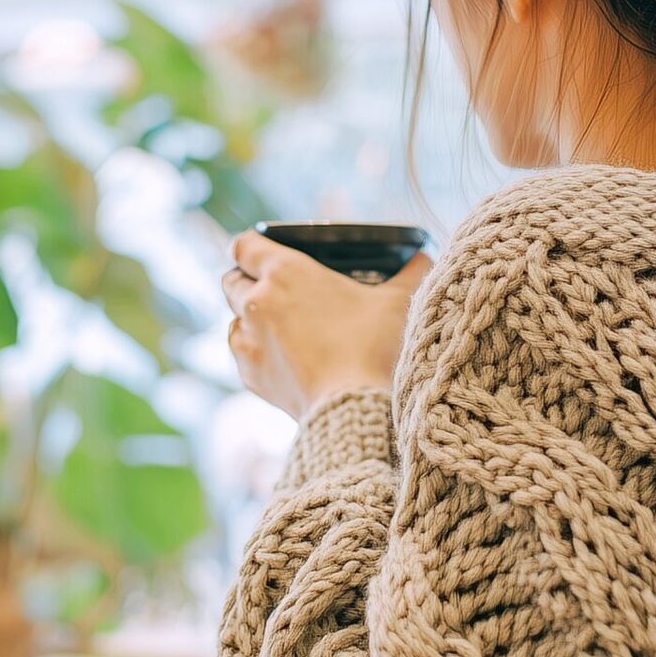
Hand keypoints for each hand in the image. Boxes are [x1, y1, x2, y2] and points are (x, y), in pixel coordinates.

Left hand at [223, 232, 432, 419]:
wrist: (355, 411)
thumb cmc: (376, 348)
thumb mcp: (399, 301)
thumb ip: (412, 272)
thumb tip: (424, 258)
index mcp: (284, 271)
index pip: (244, 245)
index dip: (251, 245)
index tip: (262, 250)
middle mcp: (256, 301)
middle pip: (231, 278)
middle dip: (247, 278)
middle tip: (274, 285)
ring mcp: (248, 340)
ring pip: (232, 316)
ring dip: (248, 314)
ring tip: (278, 321)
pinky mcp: (249, 374)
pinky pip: (241, 349)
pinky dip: (254, 346)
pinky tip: (280, 351)